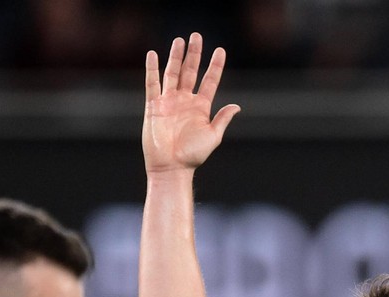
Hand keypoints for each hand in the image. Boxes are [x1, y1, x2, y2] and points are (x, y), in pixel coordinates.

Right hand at [142, 33, 240, 174]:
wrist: (171, 167)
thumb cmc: (193, 156)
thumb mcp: (213, 136)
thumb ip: (222, 119)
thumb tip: (237, 106)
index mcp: (201, 107)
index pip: (210, 80)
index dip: (215, 66)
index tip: (220, 50)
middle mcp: (185, 101)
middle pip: (190, 71)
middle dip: (194, 54)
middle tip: (197, 36)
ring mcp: (169, 102)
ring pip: (172, 73)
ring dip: (176, 57)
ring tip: (179, 40)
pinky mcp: (154, 106)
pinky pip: (152, 84)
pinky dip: (152, 69)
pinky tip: (153, 55)